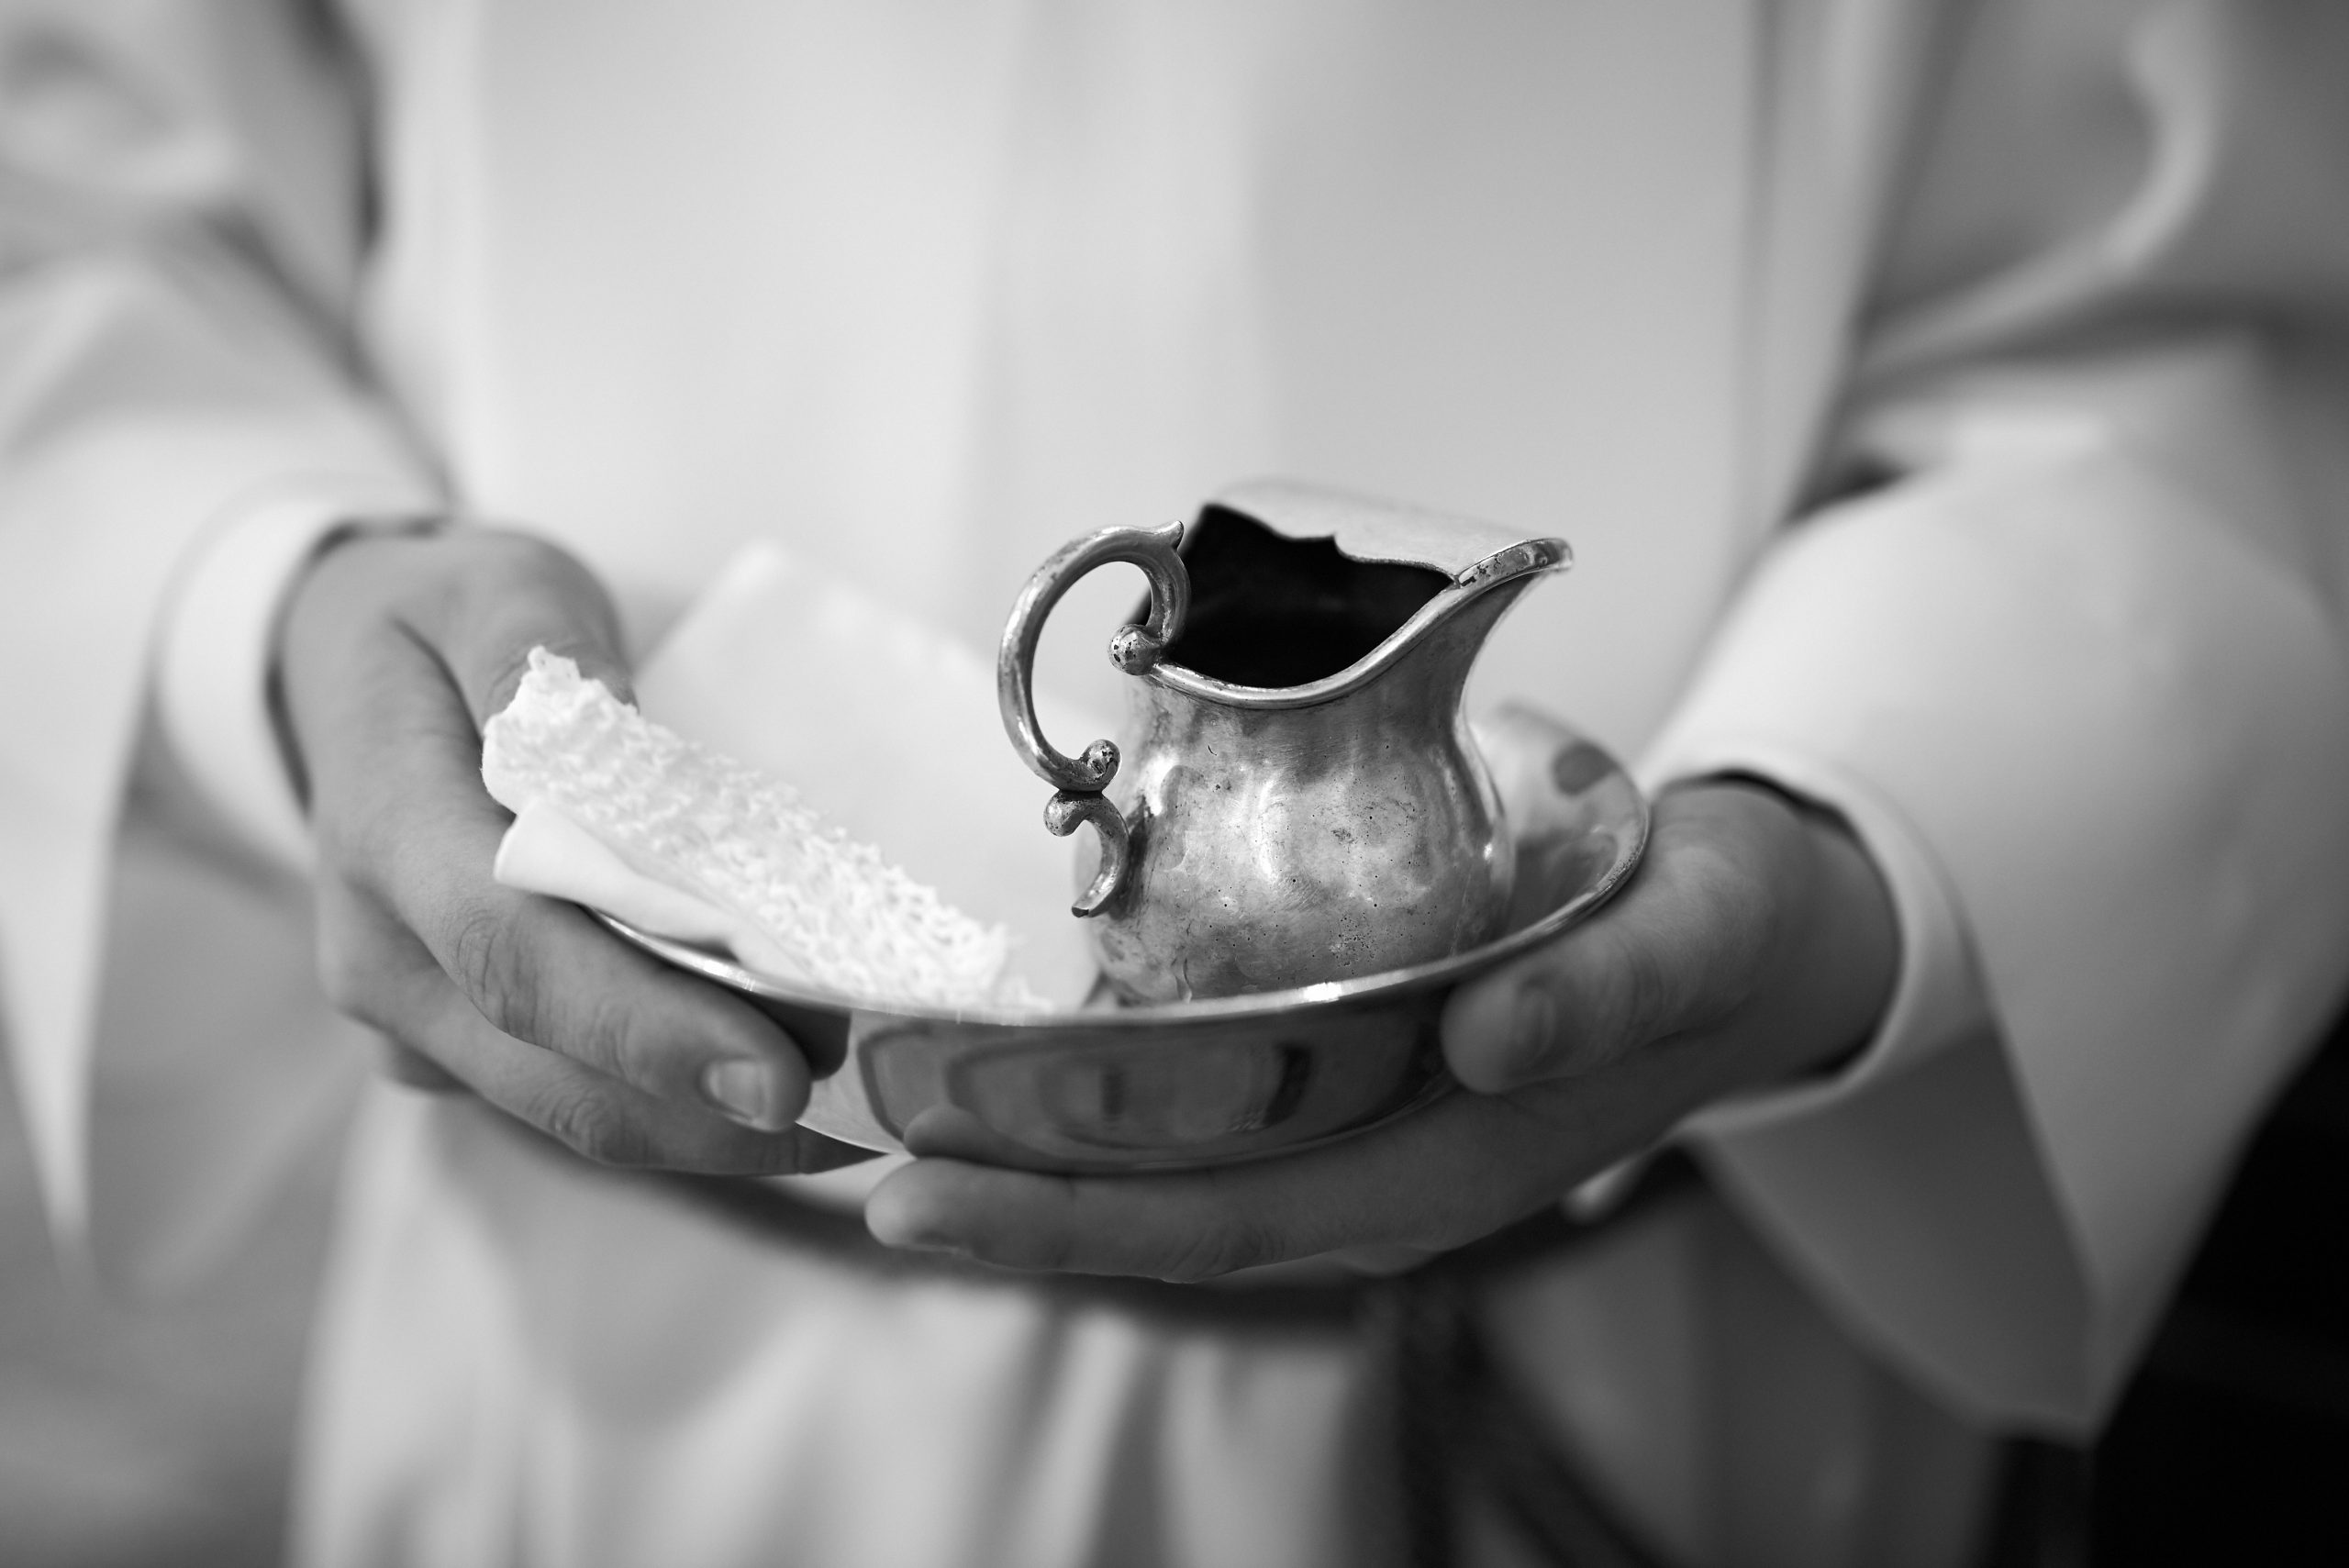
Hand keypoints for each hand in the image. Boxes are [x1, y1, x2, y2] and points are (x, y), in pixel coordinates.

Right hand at [278, 526, 853, 1173]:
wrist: (350, 668)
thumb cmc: (447, 622)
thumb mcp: (495, 589)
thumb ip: (541, 661)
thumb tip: (607, 732)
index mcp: (384, 834)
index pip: (515, 952)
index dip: (646, 1026)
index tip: (777, 1069)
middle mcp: (382, 954)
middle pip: (552, 1065)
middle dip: (707, 1101)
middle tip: (858, 1094)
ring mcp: (411, 1017)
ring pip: (568, 1110)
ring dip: (710, 1127)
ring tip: (850, 1099)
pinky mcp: (457, 1049)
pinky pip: (573, 1101)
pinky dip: (681, 1106)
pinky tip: (791, 1087)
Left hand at [863, 780, 1897, 1277]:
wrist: (1750, 936)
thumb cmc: (1717, 932)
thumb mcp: (1695, 939)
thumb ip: (1610, 992)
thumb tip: (1490, 1043)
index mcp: (1450, 1171)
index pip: (1224, 1219)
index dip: (1067, 1214)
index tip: (923, 1189)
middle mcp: (1385, 1178)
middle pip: (1165, 1214)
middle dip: (1007, 1200)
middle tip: (855, 1158)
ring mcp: (1365, 1142)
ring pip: (1171, 1179)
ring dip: (1034, 1162)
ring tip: (896, 1124)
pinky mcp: (1355, 1089)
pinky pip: (1206, 1124)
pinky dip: (1100, 1111)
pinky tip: (1018, 1076)